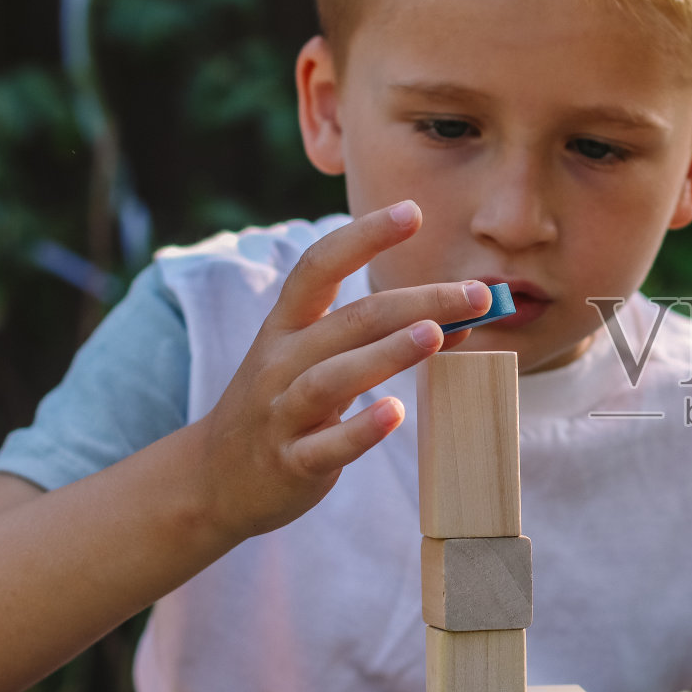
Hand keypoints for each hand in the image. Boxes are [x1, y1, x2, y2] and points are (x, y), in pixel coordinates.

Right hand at [192, 201, 489, 543]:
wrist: (214, 480)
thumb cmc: (282, 406)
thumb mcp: (319, 362)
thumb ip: (378, 338)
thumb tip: (459, 322)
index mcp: (286, 327)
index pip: (320, 267)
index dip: (364, 237)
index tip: (412, 211)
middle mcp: (279, 362)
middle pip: (350, 321)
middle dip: (416, 303)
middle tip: (476, 294)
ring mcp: (281, 413)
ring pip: (332, 377)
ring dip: (387, 354)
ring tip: (436, 335)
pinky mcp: (290, 462)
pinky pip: (326, 446)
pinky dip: (360, 430)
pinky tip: (395, 414)